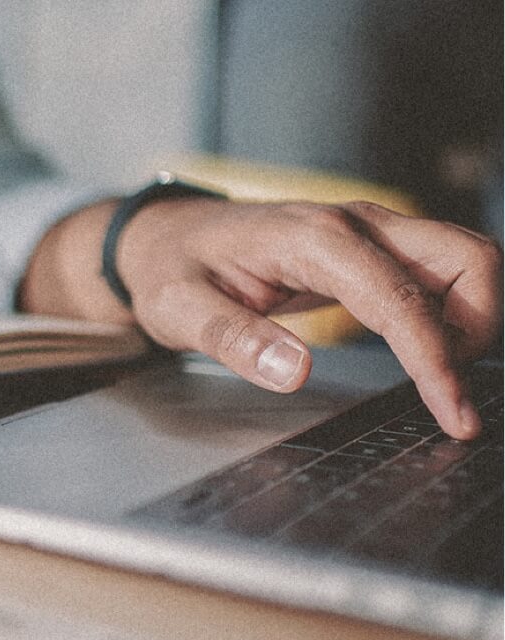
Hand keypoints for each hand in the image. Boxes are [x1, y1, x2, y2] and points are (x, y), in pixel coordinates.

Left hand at [23, 199, 501, 438]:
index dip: (434, 361)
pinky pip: (440, 272)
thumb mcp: (178, 309)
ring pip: (465, 260)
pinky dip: (452, 312)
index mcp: (312, 238)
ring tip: (431, 373)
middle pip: (467, 257)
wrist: (166, 237)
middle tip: (443, 389)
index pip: (399, 300)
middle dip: (477, 326)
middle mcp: (354, 223)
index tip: (452, 415)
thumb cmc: (171, 268)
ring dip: (472, 318)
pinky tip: (422, 352)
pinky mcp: (373, 248)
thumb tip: (294, 371)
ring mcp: (370, 230)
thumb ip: (232, 338)